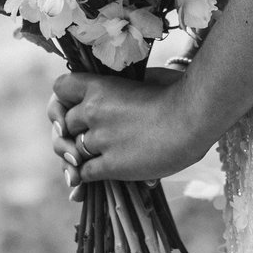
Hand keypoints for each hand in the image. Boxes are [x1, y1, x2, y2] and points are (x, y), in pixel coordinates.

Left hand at [47, 66, 201, 198]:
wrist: (192, 118)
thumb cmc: (178, 91)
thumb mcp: (145, 77)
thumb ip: (124, 86)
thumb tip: (120, 90)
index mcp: (99, 85)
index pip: (60, 88)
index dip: (65, 98)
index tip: (76, 105)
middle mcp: (92, 111)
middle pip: (66, 123)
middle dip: (75, 130)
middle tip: (90, 137)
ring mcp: (100, 139)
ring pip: (72, 150)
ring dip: (80, 155)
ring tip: (96, 156)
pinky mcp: (110, 165)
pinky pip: (85, 173)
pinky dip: (88, 175)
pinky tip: (102, 171)